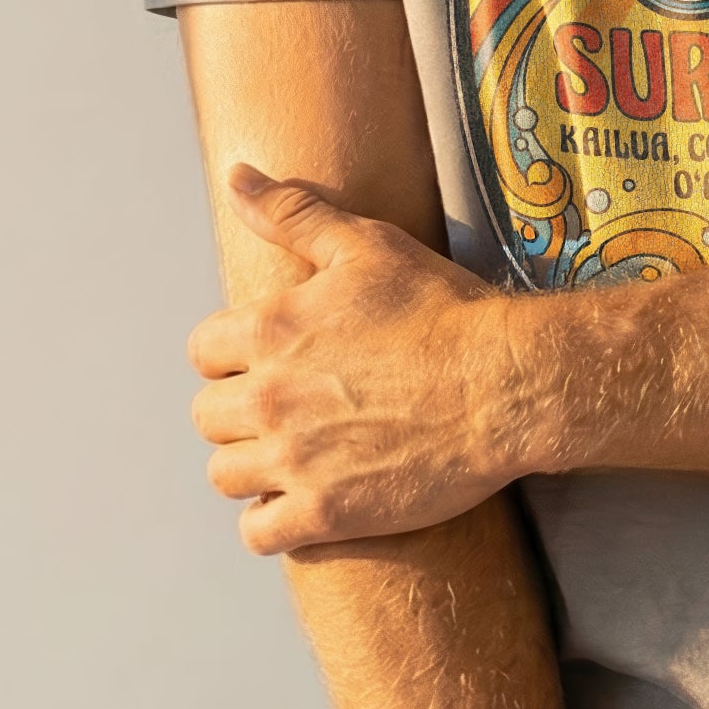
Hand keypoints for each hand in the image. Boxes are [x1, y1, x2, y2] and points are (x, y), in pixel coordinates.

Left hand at [187, 164, 522, 553]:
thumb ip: (292, 213)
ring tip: (298, 457)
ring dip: (254, 467)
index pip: (203, 353)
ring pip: (225, 475)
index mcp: (270, 330)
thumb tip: (236, 176)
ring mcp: (293, 460)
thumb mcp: (366, 245)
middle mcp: (269, 397)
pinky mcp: (325, 512)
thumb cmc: (442, 311)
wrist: (505, 383)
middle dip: (242, 413)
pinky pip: (259, 532)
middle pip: (208, 417)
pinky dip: (273, 522)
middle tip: (292, 411)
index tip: (273, 362)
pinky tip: (305, 503)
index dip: (235, 357)